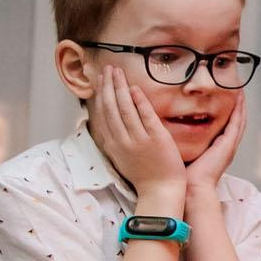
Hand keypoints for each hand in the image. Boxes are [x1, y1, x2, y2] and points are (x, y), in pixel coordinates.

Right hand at [88, 66, 186, 202]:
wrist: (160, 192)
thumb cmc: (145, 176)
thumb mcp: (123, 158)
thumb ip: (117, 140)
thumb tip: (110, 124)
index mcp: (113, 145)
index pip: (103, 114)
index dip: (101, 95)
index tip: (100, 80)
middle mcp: (123, 141)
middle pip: (111, 108)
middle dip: (108, 86)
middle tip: (107, 68)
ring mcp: (139, 140)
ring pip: (125, 109)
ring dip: (120, 88)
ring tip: (118, 71)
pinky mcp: (156, 139)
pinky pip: (145, 116)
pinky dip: (139, 102)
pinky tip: (135, 88)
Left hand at [185, 88, 248, 206]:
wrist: (191, 188)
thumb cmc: (185, 174)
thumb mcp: (184, 151)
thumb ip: (182, 140)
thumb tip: (167, 127)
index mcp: (216, 148)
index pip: (225, 125)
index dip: (227, 110)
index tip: (225, 95)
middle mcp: (226, 146)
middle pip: (236, 121)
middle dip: (237, 104)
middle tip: (237, 87)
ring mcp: (229, 145)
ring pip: (239, 120)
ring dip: (241, 104)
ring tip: (241, 88)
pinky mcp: (228, 145)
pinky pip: (237, 123)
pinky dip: (239, 110)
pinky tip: (239, 98)